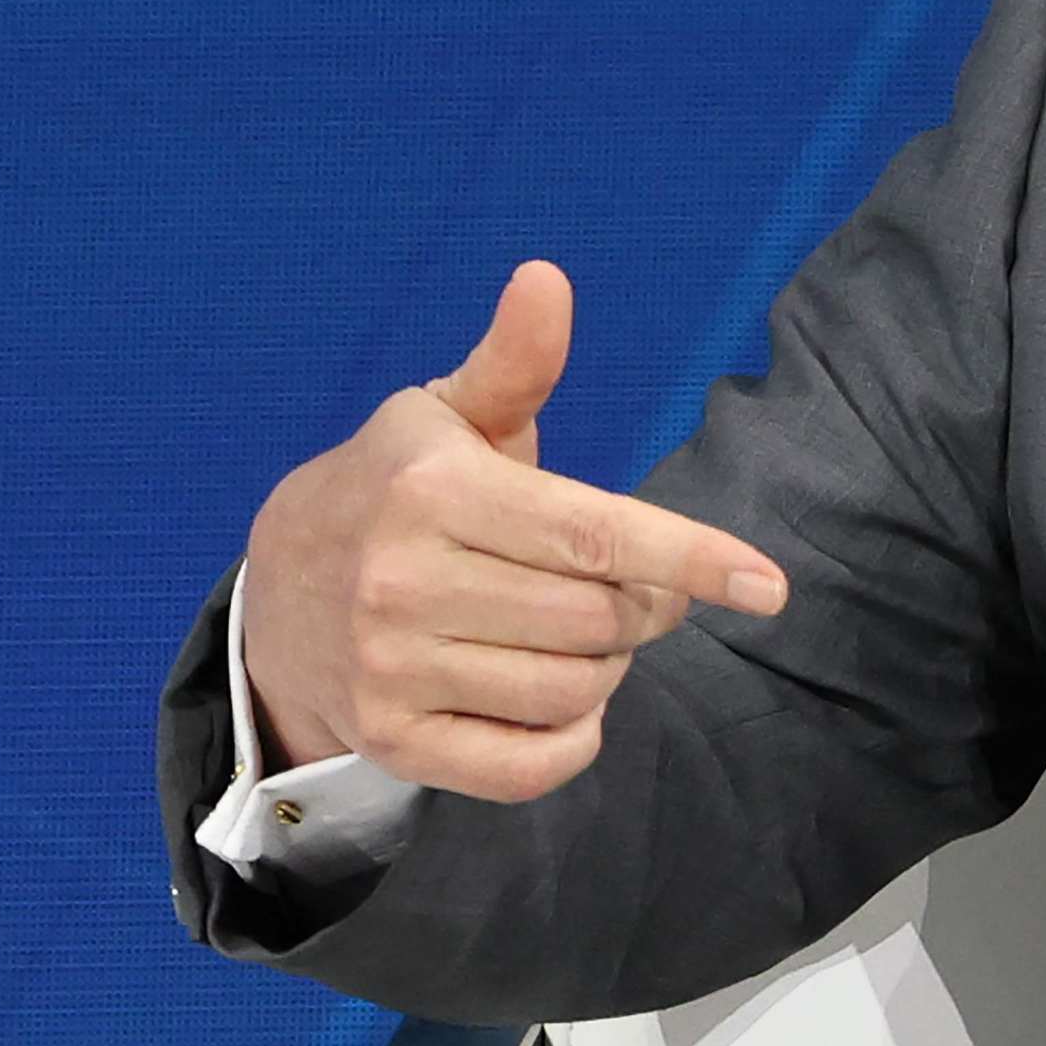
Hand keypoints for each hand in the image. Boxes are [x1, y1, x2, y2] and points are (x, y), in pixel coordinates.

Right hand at [240, 261, 789, 803]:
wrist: (276, 592)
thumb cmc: (395, 488)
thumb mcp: (445, 415)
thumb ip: (514, 361)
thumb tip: (548, 278)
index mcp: (433, 492)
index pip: (597, 536)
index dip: (694, 558)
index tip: (769, 585)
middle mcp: (404, 583)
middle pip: (601, 619)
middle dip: (646, 606)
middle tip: (627, 586)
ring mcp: (391, 669)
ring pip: (574, 691)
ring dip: (609, 667)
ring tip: (581, 632)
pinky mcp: (391, 740)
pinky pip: (527, 766)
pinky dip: (571, 740)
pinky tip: (565, 699)